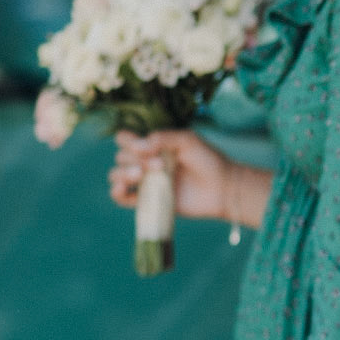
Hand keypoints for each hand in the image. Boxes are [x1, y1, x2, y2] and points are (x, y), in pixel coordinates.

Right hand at [109, 128, 229, 219]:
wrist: (222, 188)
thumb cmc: (208, 160)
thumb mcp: (187, 140)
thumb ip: (163, 138)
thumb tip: (138, 147)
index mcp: (153, 146)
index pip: (125, 140)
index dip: (127, 141)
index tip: (145, 147)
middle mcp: (146, 163)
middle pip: (121, 157)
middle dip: (135, 159)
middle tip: (160, 165)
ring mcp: (146, 182)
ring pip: (117, 176)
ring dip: (123, 174)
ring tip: (140, 176)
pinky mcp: (149, 201)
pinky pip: (123, 198)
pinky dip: (117, 193)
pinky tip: (123, 189)